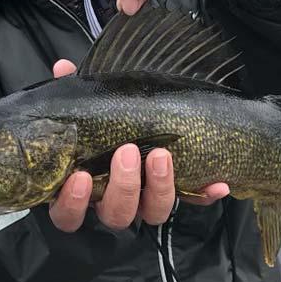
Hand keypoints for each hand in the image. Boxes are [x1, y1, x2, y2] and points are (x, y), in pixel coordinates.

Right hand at [48, 59, 229, 231]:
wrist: (145, 115)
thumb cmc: (105, 115)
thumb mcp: (87, 101)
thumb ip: (74, 89)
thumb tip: (64, 67)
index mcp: (83, 185)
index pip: (67, 212)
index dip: (72, 202)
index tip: (80, 176)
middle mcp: (114, 198)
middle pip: (116, 214)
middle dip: (123, 186)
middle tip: (127, 151)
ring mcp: (147, 198)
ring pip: (152, 213)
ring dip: (159, 188)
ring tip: (160, 153)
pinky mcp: (178, 192)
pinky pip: (192, 199)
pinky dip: (204, 193)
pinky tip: (217, 184)